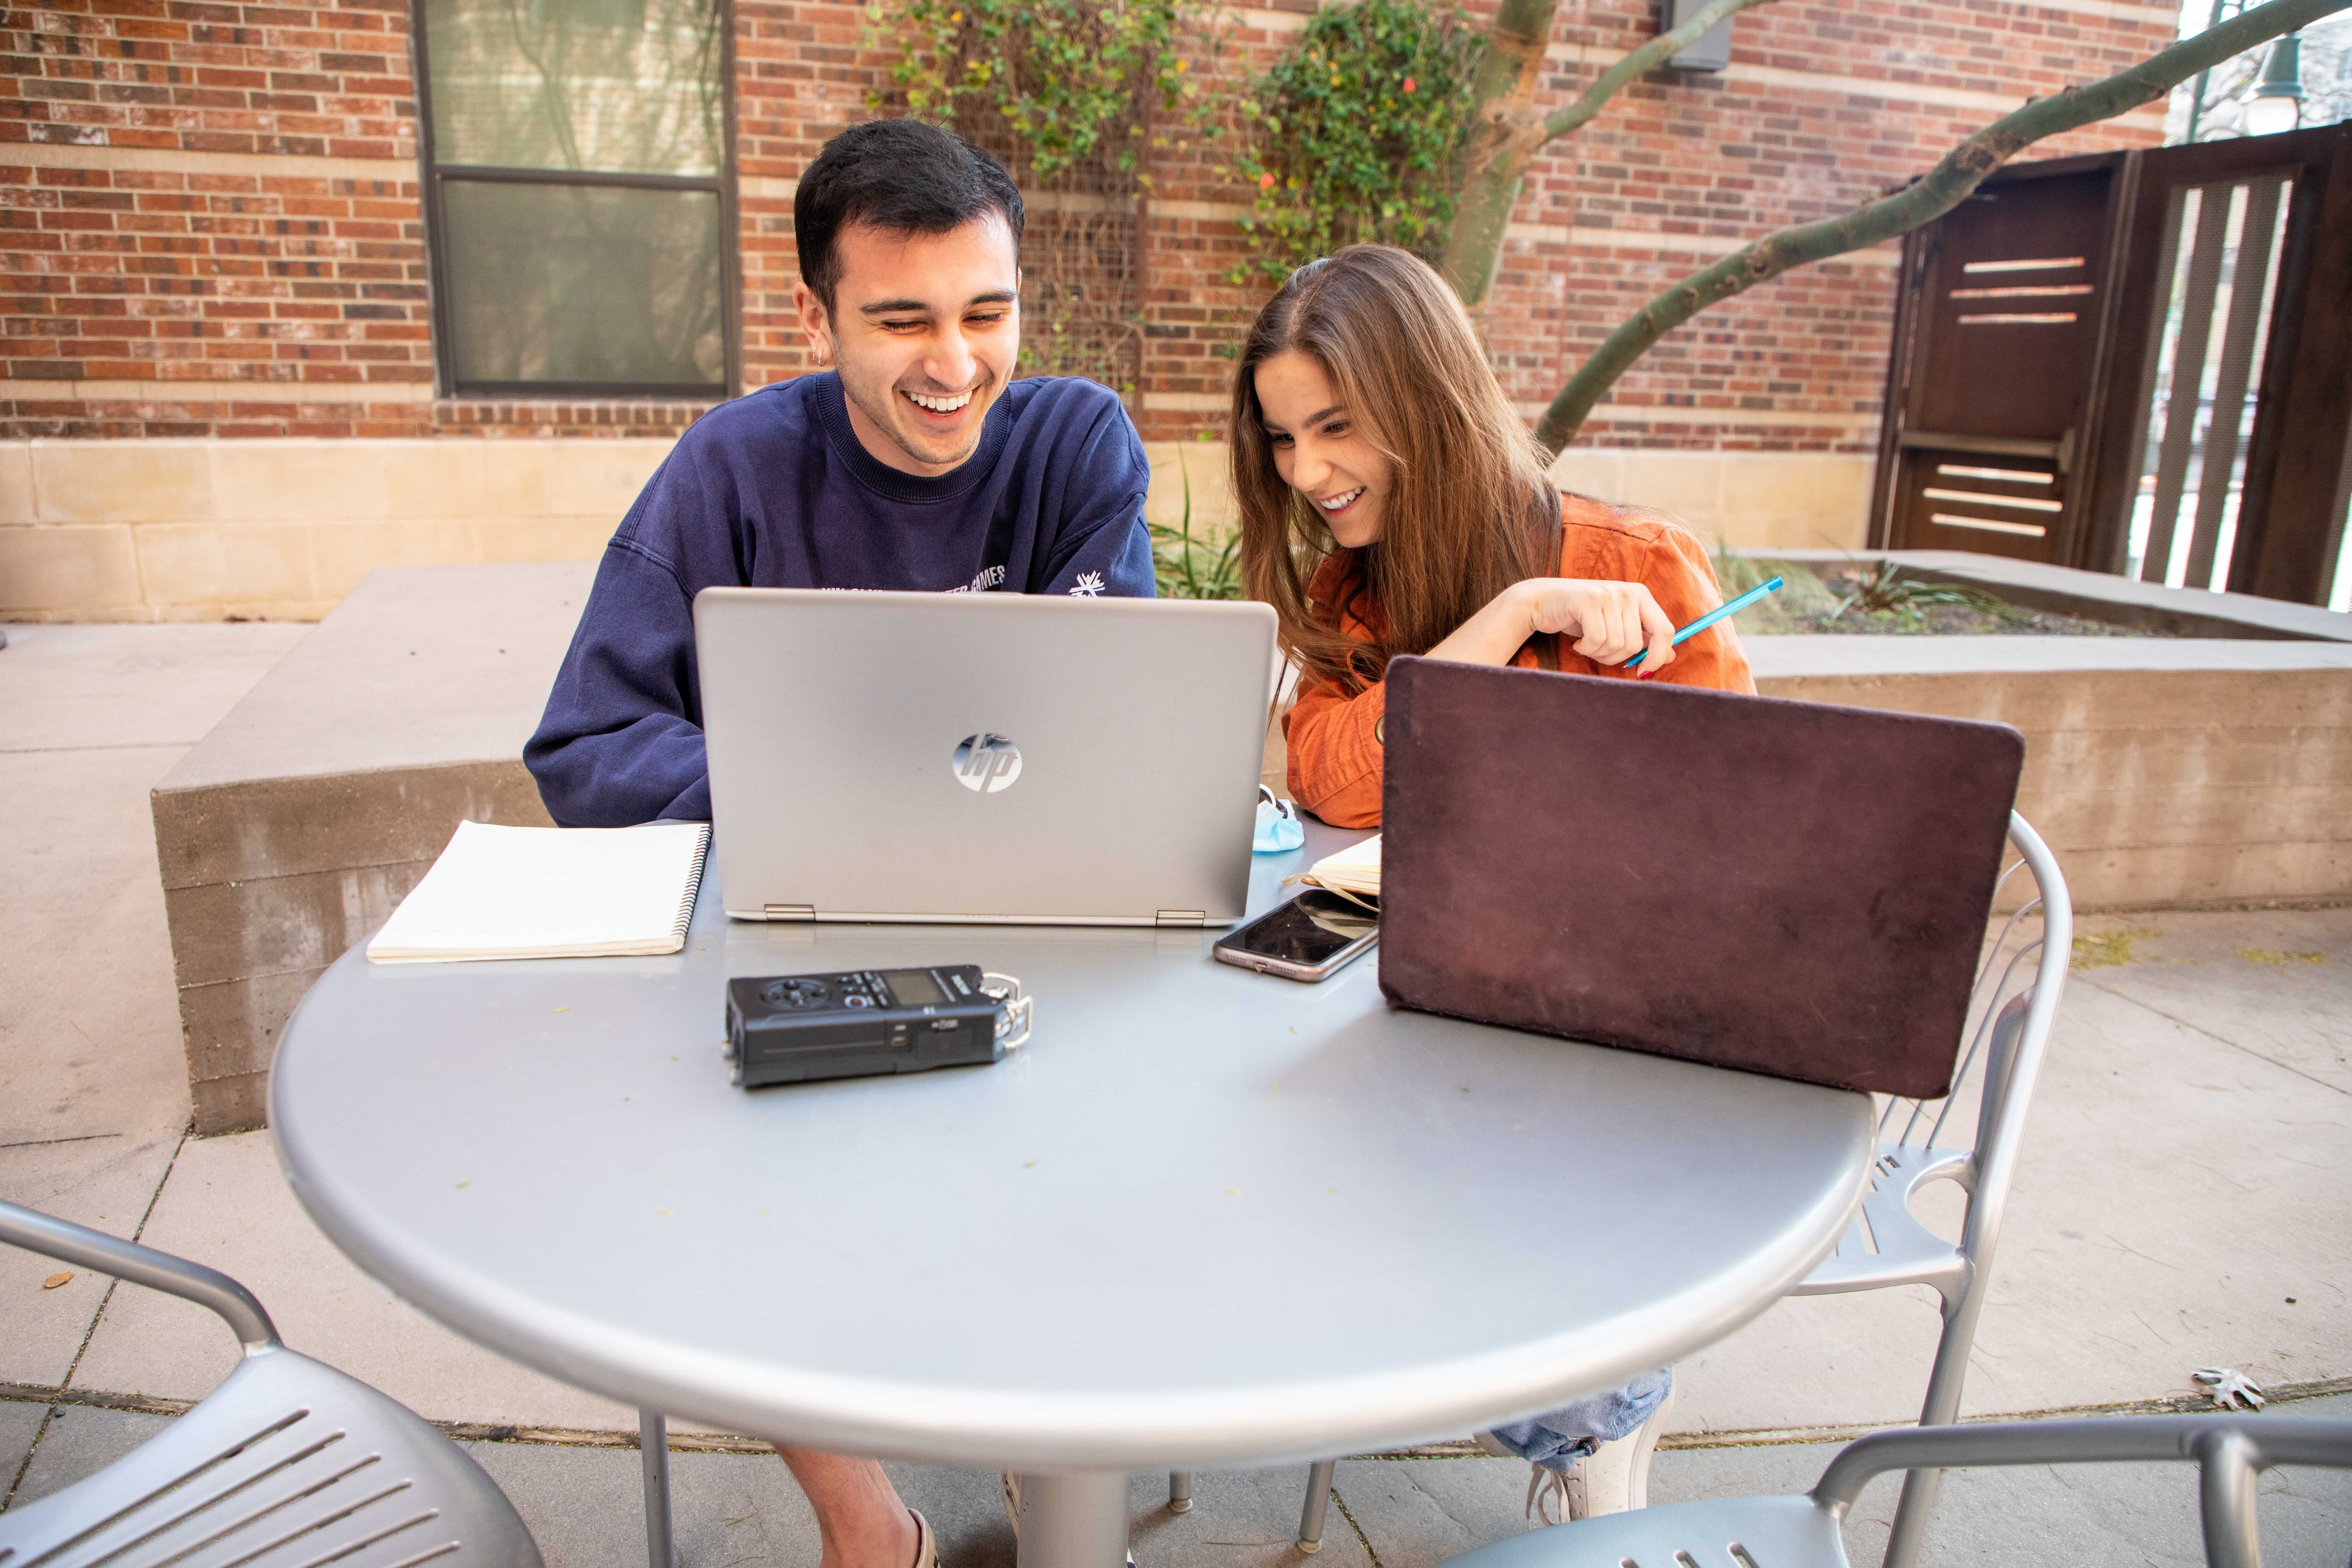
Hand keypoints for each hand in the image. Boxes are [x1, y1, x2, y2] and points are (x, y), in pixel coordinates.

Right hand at [1517, 578, 1675, 671]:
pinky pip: (1597, 640)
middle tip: (1599, 652)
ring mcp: (1609, 593)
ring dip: (1599, 654)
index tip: (1643, 673)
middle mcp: (1629, 591)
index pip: (1665, 630)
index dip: (1658, 657)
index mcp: (1641, 595)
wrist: (1542, 602)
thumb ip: (1643, 638)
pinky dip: (1586, 649)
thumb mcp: (1616, 626)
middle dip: (1616, 658)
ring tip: (1587, 644)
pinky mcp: (1589, 600)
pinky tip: (1578, 643)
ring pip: (1617, 644)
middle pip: (1637, 644)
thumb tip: (1671, 657)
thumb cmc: (1581, 617)